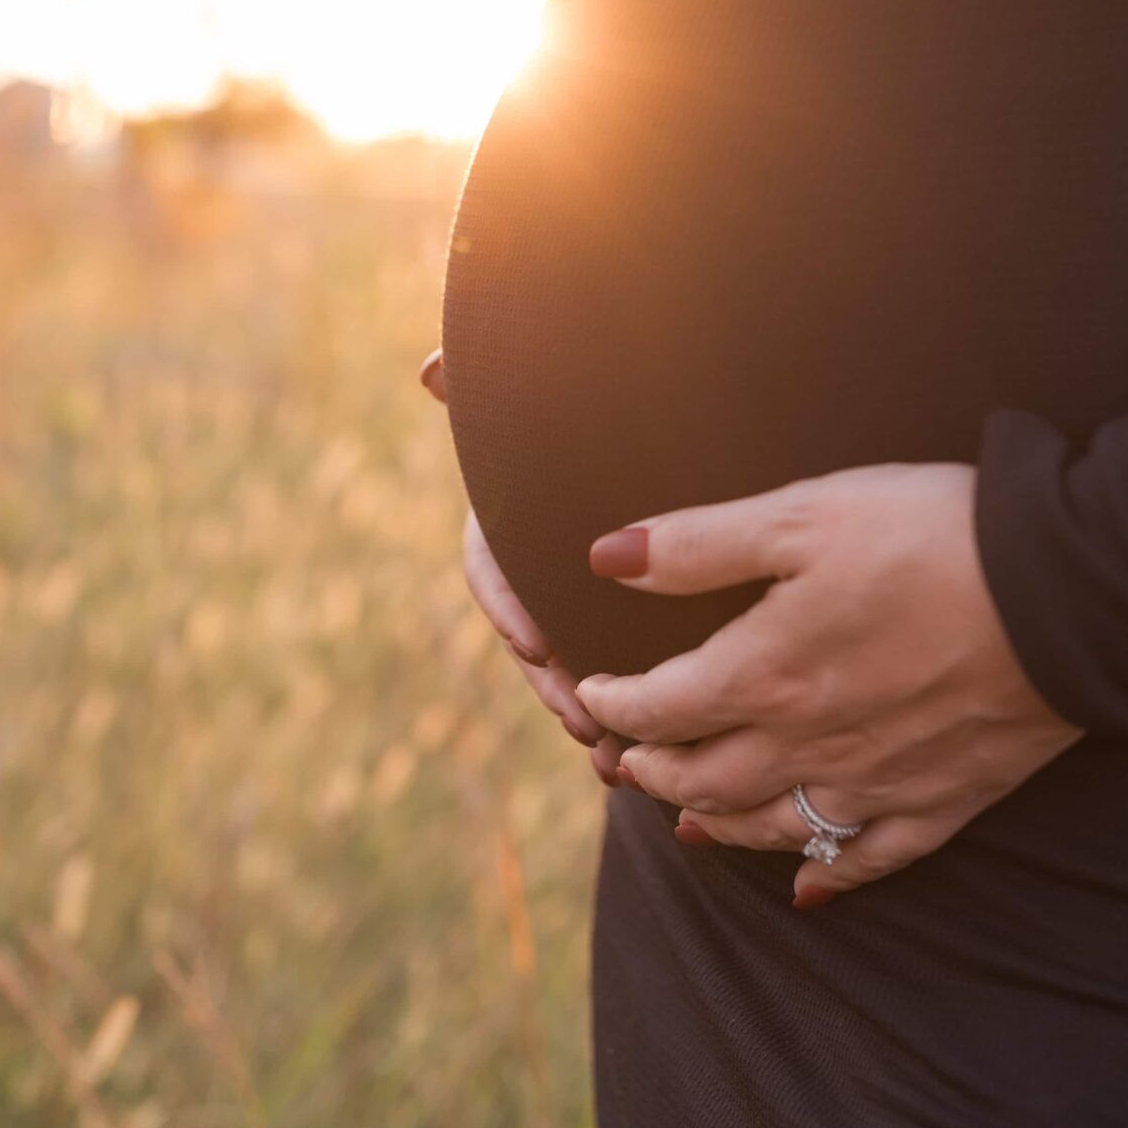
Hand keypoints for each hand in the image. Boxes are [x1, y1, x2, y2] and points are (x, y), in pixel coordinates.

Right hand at [420, 349, 626, 782]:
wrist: (698, 424)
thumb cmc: (615, 399)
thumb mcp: (565, 394)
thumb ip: (494, 381)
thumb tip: (429, 371)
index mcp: (516, 513)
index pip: (490, 562)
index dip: (507, 603)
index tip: (534, 638)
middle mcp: (546, 563)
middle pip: (536, 633)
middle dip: (553, 681)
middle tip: (581, 712)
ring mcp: (589, 601)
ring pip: (577, 670)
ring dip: (591, 713)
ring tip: (613, 751)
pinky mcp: (636, 627)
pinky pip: (623, 683)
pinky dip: (631, 721)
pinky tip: (646, 756)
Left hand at [571, 464, 1080, 907]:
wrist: (1073, 591)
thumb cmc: (933, 535)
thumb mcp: (804, 513)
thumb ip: (698, 543)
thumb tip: (605, 557)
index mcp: (765, 673)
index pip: (661, 709)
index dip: (616, 705)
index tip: (591, 695)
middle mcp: (810, 743)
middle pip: (706, 780)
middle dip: (654, 773)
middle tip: (624, 763)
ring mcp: (878, 781)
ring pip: (776, 827)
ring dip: (721, 827)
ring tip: (687, 824)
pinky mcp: (945, 799)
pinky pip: (872, 858)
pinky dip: (830, 876)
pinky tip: (808, 889)